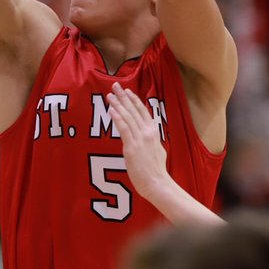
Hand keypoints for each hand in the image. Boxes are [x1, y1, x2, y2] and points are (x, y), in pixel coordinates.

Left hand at [106, 83, 167, 200]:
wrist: (157, 183)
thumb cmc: (156, 171)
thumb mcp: (158, 151)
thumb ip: (152, 141)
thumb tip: (149, 137)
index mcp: (153, 132)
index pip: (143, 112)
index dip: (134, 100)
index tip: (127, 91)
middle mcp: (147, 132)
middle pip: (134, 111)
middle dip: (123, 97)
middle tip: (115, 85)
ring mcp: (140, 139)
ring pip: (127, 117)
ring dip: (118, 105)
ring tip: (110, 95)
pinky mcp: (132, 147)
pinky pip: (123, 129)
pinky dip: (117, 118)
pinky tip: (111, 110)